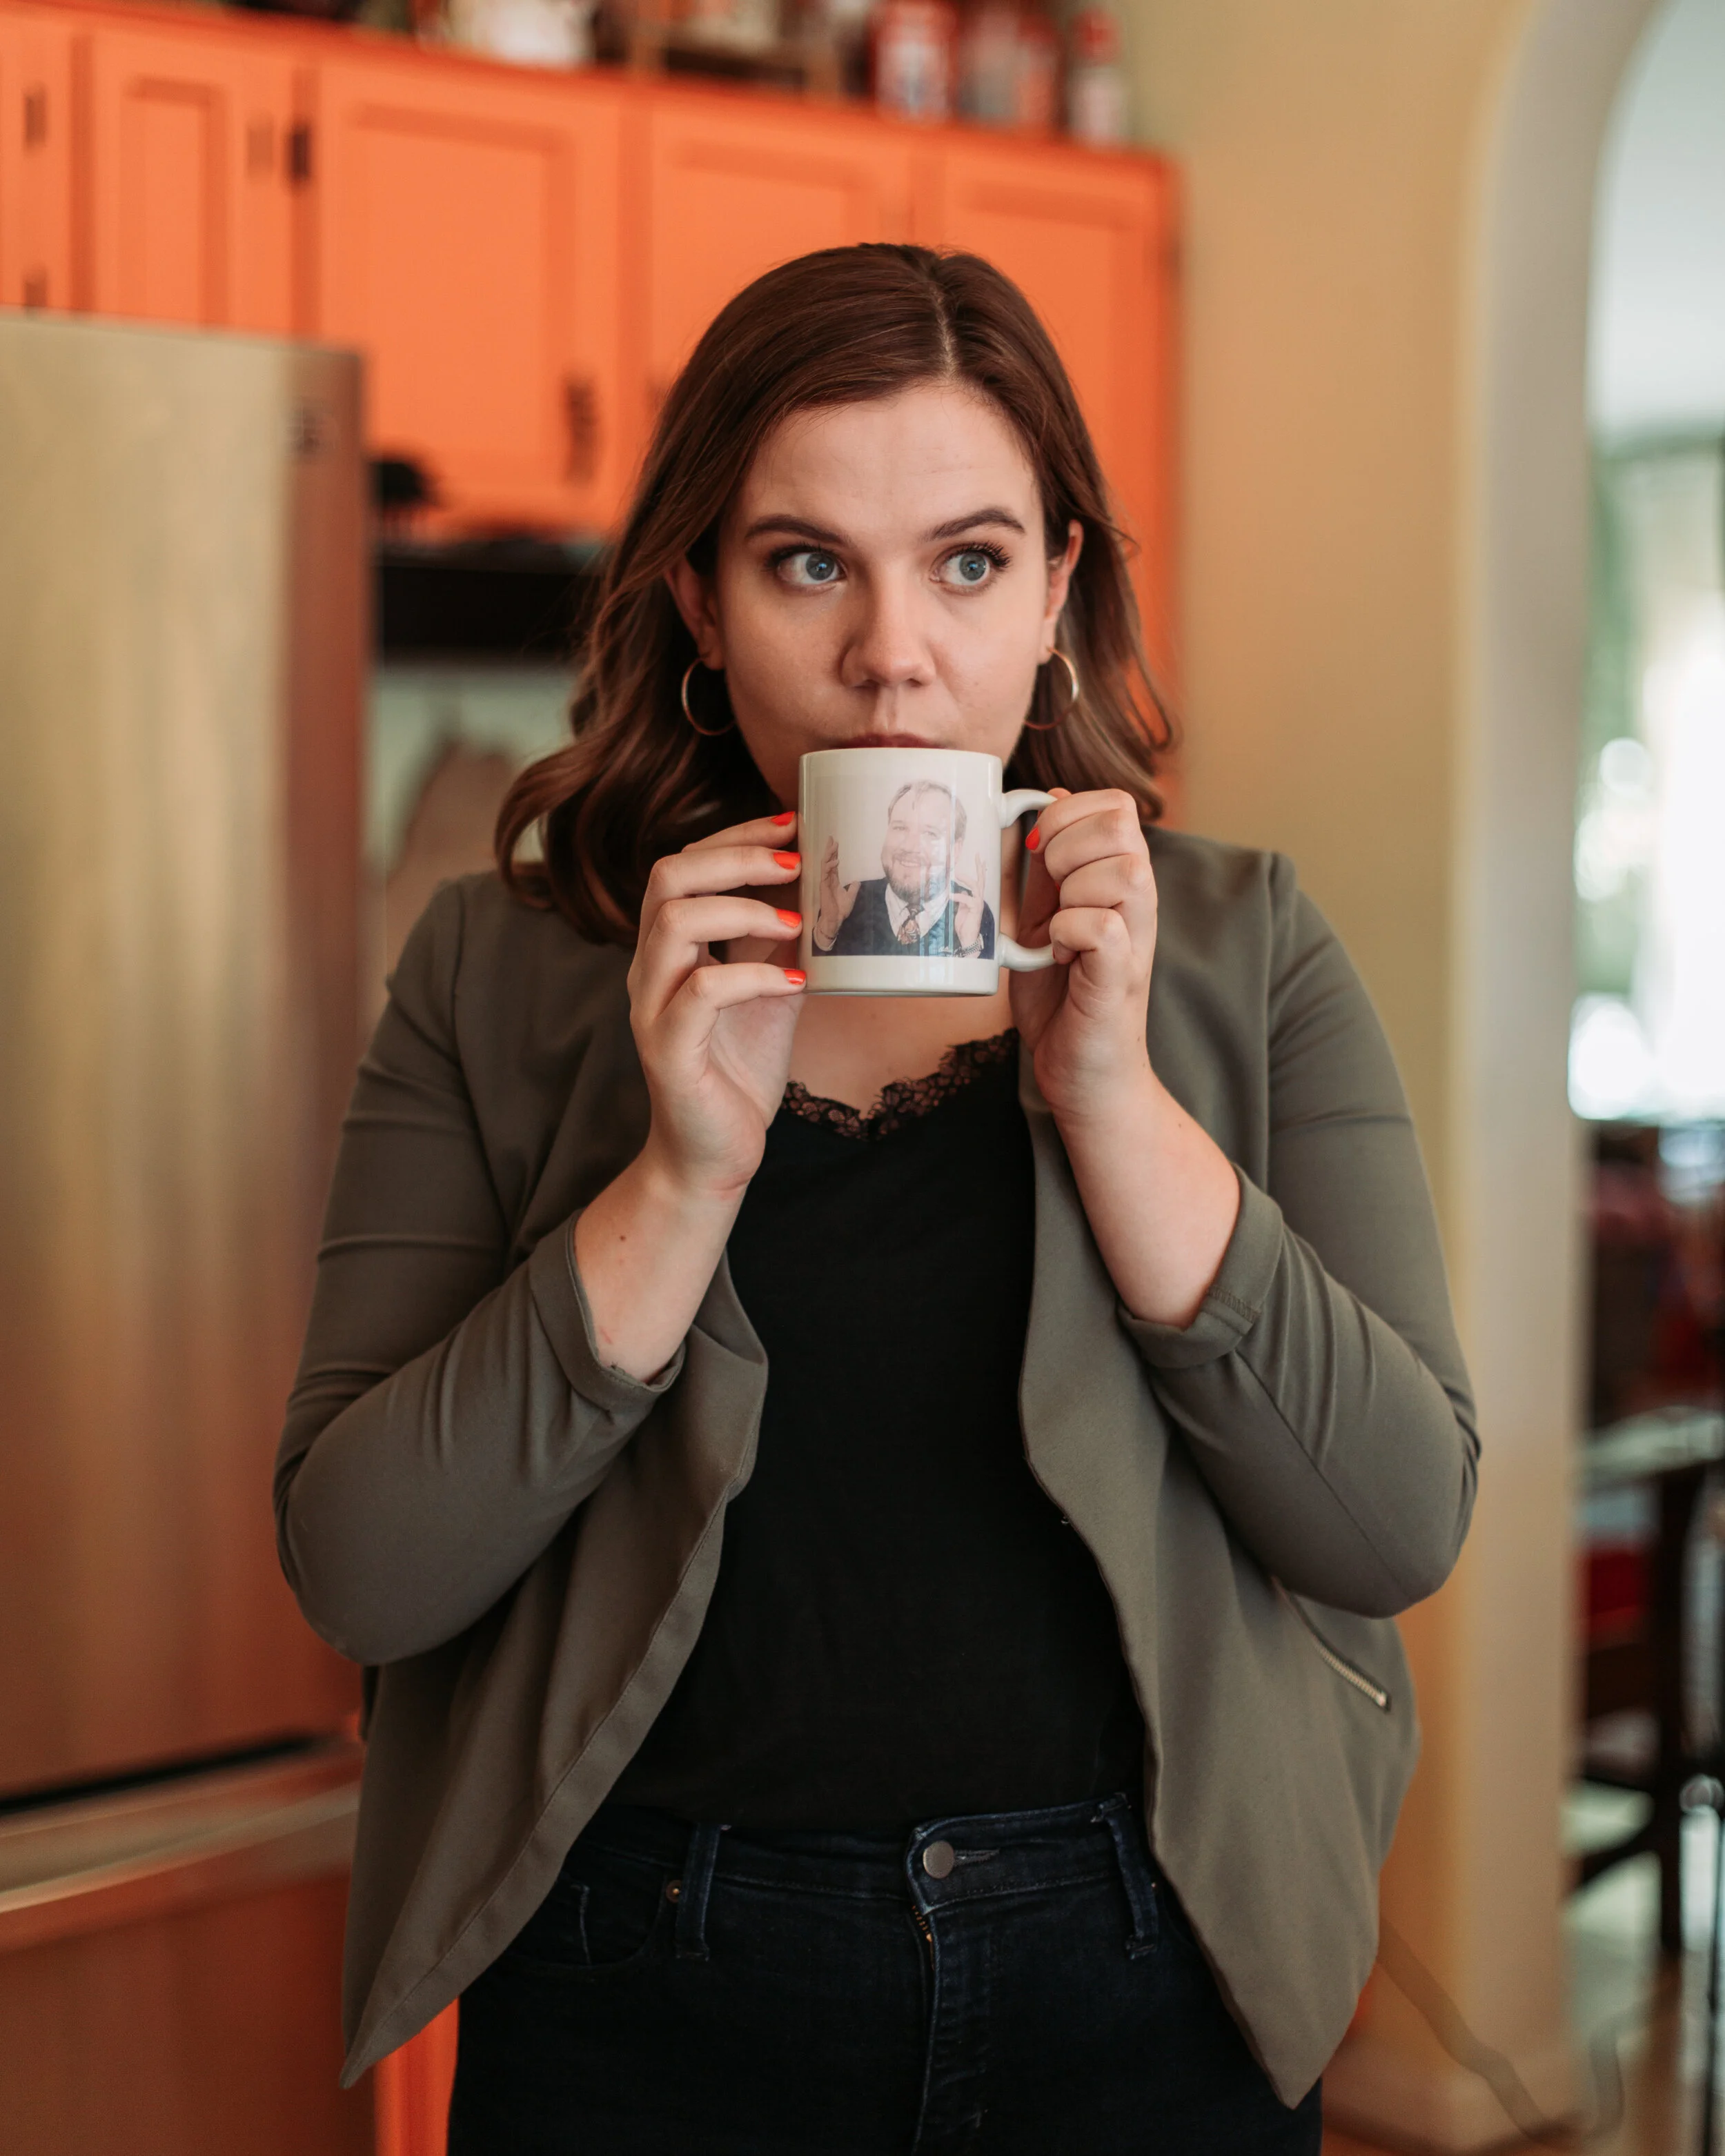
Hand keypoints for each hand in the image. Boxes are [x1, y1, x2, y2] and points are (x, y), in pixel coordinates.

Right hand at [628, 813, 805, 1198]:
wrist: (716, 1153)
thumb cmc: (739, 1070)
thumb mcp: (771, 988)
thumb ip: (781, 940)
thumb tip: (825, 883)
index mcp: (670, 948)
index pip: (685, 864)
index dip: (736, 835)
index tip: (794, 823)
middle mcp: (651, 969)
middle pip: (668, 877)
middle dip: (736, 855)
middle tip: (796, 859)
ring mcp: (653, 1007)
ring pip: (674, 922)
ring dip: (744, 909)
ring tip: (796, 922)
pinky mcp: (668, 1050)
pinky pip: (702, 991)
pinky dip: (754, 976)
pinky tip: (794, 981)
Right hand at [813, 836, 858, 950]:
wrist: (835, 921)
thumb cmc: (840, 911)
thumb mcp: (850, 897)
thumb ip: (853, 889)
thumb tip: (857, 881)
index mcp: (833, 880)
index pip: (833, 864)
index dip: (834, 853)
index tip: (835, 842)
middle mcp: (828, 880)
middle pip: (828, 861)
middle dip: (829, 849)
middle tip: (831, 838)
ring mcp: (825, 883)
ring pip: (825, 865)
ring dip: (829, 854)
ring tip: (833, 845)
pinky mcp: (823, 887)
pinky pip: (825, 874)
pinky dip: (830, 866)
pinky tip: (836, 861)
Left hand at [952, 849, 988, 953]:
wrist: (967, 938)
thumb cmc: (964, 925)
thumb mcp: (960, 909)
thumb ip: (961, 899)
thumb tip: (958, 890)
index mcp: (975, 898)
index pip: (978, 880)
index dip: (979, 869)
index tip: (978, 858)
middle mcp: (979, 899)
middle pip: (981, 879)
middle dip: (979, 867)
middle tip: (978, 855)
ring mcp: (978, 904)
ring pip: (976, 887)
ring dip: (967, 879)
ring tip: (957, 874)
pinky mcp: (975, 910)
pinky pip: (967, 899)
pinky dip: (958, 896)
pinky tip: (950, 895)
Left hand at [1010, 789, 1157, 1127]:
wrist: (1079, 1072)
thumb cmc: (1061, 996)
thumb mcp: (1040, 917)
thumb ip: (1044, 868)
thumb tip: (1044, 800)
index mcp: (1120, 879)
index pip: (1116, 804)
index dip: (1070, 811)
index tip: (1038, 851)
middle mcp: (1140, 901)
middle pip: (1122, 823)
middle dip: (1067, 844)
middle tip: (1049, 891)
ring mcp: (1137, 936)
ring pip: (1122, 869)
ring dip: (1072, 892)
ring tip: (1059, 928)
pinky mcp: (1123, 976)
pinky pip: (1103, 925)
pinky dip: (1069, 933)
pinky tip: (1061, 956)